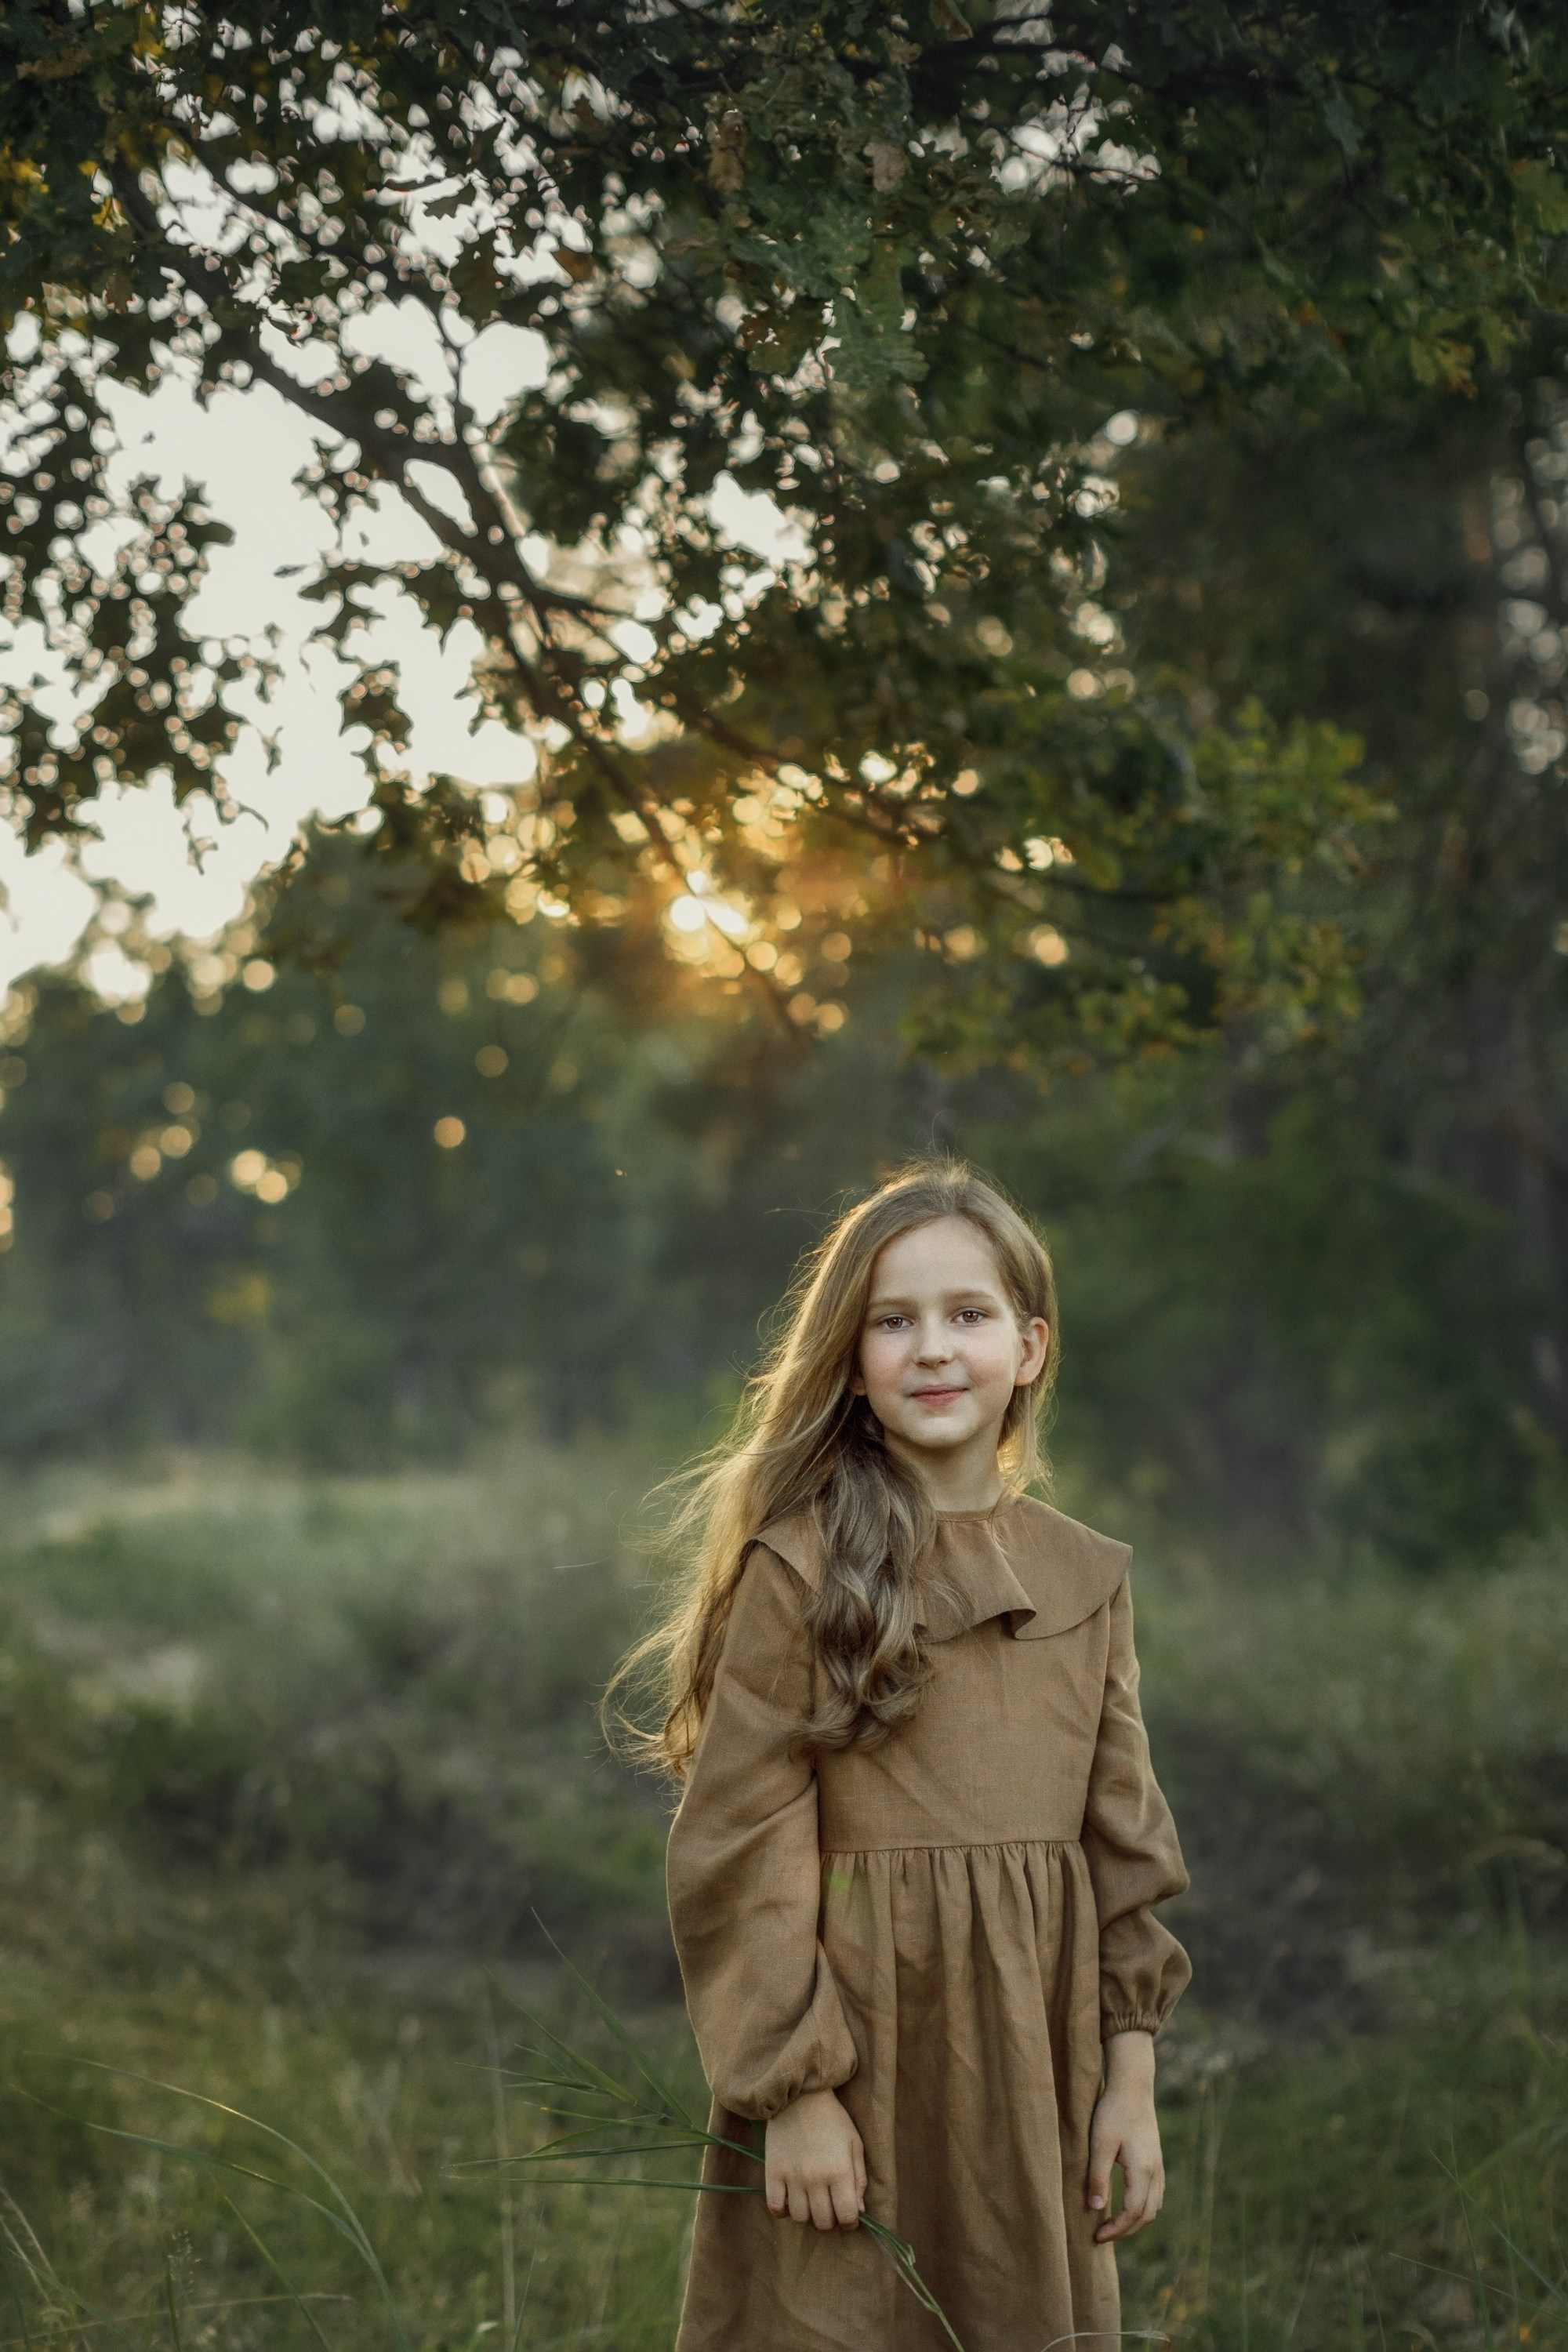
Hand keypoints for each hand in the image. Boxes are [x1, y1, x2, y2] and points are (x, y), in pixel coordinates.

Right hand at [765, 2086, 865, 2230]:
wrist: (800, 2095)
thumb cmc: (833, 2119)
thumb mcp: (854, 2143)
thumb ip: (859, 2178)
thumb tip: (859, 2210)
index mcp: (839, 2171)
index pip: (847, 2216)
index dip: (850, 2222)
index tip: (849, 2216)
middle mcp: (815, 2179)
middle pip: (823, 2222)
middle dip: (830, 2219)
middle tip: (830, 2206)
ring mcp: (792, 2177)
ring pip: (800, 2218)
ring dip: (808, 2214)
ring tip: (811, 2201)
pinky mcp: (773, 2172)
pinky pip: (775, 2207)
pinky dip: (783, 2210)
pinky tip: (790, 2200)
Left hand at [1086, 2030, 1164, 2243]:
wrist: (1133, 2085)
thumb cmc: (1113, 2111)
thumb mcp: (1100, 2143)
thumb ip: (1098, 2177)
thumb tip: (1096, 2209)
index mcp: (1143, 2170)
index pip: (1133, 2213)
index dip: (1116, 2229)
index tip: (1097, 2236)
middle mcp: (1155, 2171)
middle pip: (1146, 2215)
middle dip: (1126, 2230)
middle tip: (1103, 2235)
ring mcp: (1158, 2165)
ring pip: (1154, 2206)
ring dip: (1136, 2220)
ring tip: (1114, 2225)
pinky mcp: (1156, 2158)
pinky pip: (1155, 2194)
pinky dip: (1142, 2207)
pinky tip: (1127, 2205)